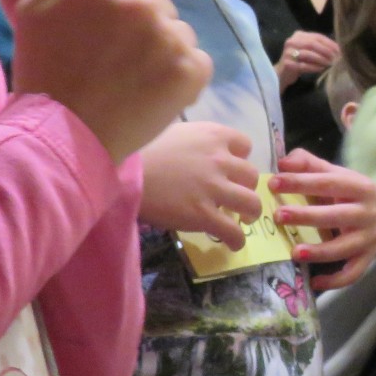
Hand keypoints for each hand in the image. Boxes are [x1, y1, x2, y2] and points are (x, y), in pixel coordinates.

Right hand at [11, 0, 210, 160]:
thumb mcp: (33, 10)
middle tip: (118, 60)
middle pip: (161, 6)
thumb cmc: (43, 72)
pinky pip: (197, 62)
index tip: (111, 30)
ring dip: (165, 52)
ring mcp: (171, 36)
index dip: (126, 1)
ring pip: (180, 34)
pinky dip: (182, 78)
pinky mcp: (192, 70)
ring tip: (134, 80)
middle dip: (146, 27)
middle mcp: (144, 2)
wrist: (61, 134)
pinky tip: (153, 93)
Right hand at [138, 122, 261, 245]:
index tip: (231, 169)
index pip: (245, 144)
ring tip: (244, 219)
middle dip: (246, 187)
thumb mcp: (175, 132)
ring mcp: (214, 188)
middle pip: (251, 175)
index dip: (240, 159)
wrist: (124, 172)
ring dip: (250, 212)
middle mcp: (220, 159)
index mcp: (213, 135)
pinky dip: (237, 239)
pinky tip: (233, 243)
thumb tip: (200, 152)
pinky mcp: (203, 214)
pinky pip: (233, 231)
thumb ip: (195, 141)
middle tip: (236, 196)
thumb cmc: (141, 150)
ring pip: (251, 203)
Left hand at [272, 149, 375, 291]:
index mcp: (361, 186)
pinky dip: (335, 280)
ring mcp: (370, 238)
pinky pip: (353, 273)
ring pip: (345, 248)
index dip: (300, 182)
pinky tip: (313, 282)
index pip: (328, 183)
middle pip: (337, 216)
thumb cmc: (345, 190)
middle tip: (278, 216)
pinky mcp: (367, 258)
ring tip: (294, 252)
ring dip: (319, 251)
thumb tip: (283, 163)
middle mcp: (370, 212)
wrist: (375, 209)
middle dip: (306, 216)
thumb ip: (307, 164)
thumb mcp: (330, 172)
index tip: (273, 183)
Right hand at [276, 31, 340, 90]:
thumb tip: (338, 49)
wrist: (283, 73)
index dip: (329, 43)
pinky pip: (304, 65)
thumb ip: (319, 47)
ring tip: (330, 64)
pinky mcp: (287, 64)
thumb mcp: (309, 51)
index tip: (339, 50)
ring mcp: (288, 52)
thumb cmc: (299, 61)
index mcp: (298, 35)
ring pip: (308, 54)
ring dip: (321, 59)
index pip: (317, 36)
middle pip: (312, 44)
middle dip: (326, 51)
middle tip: (335, 57)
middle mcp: (292, 41)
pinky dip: (314, 67)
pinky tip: (321, 69)